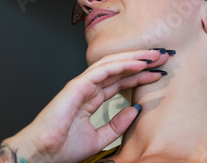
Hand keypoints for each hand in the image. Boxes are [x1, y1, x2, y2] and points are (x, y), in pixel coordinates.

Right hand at [0, 49, 169, 162]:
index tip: (159, 72)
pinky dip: (123, 64)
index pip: (121, 80)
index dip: (141, 75)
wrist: (43, 155)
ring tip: (155, 55)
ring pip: (114, 64)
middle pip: (120, 68)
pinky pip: (104, 70)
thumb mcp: (100, 138)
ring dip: (135, 58)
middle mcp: (89, 87)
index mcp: (92, 98)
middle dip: (142, 61)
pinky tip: (139, 63)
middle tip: (163, 57)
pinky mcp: (78, 85)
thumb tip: (136, 109)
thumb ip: (118, 124)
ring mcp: (83, 84)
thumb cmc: (62, 148)